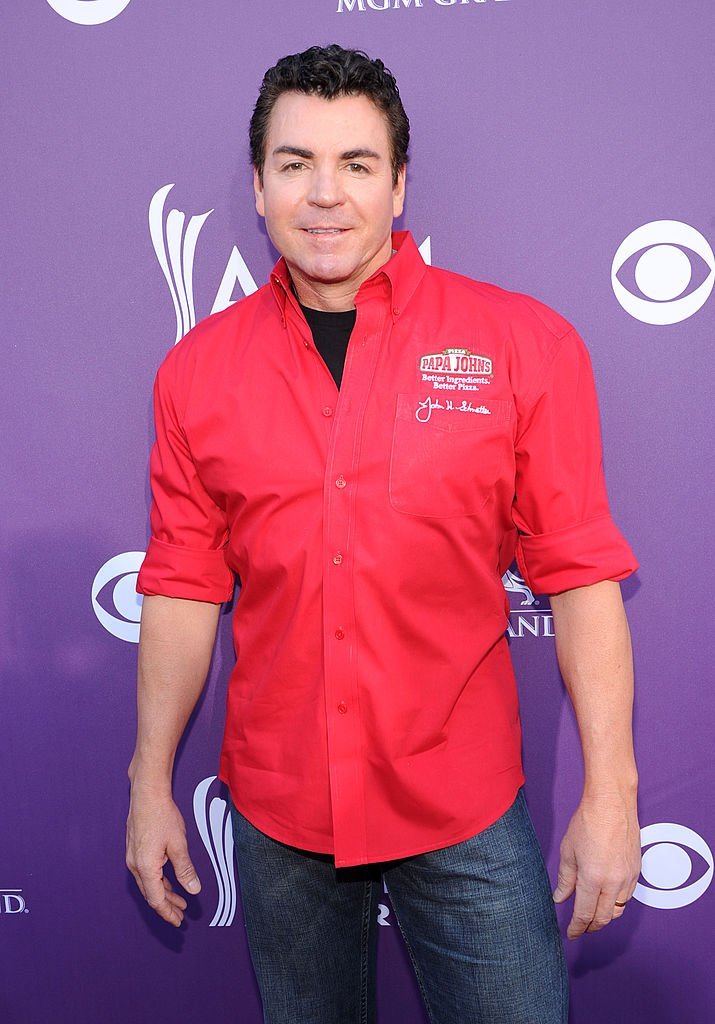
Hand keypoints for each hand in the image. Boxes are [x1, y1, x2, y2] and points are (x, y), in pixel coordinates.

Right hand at [126, 780, 200, 926]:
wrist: (147, 794)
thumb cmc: (162, 815)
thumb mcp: (178, 844)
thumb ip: (185, 869)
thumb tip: (194, 890)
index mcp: (146, 867)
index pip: (157, 899)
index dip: (168, 912)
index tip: (179, 921)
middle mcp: (136, 865)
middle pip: (151, 894)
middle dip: (167, 906)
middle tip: (181, 915)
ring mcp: (133, 857)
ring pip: (148, 884)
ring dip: (164, 893)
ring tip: (179, 901)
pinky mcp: (135, 849)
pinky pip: (146, 873)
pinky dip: (158, 881)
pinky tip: (168, 882)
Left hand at [553, 793, 640, 939]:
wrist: (612, 804)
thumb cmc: (587, 823)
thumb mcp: (568, 851)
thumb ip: (566, 879)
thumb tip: (560, 899)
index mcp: (593, 879)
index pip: (585, 914)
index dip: (577, 927)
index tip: (570, 934)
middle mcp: (613, 882)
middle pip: (604, 917)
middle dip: (591, 926)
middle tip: (581, 929)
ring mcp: (628, 877)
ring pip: (618, 909)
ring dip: (605, 916)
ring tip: (593, 916)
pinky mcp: (637, 870)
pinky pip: (627, 895)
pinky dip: (616, 902)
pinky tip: (607, 898)